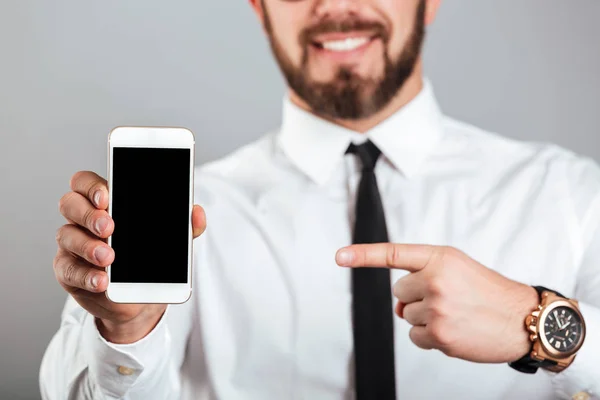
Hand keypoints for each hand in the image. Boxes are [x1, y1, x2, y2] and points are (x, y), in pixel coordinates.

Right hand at [54, 171, 206, 343]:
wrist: (143, 295)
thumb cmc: (151, 255)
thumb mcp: (169, 239)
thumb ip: (184, 225)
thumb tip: (197, 212)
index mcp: (104, 202)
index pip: (86, 182)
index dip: (91, 186)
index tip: (107, 196)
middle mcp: (82, 219)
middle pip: (70, 203)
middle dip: (89, 214)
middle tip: (109, 228)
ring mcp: (72, 244)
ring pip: (66, 235)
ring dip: (88, 246)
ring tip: (109, 258)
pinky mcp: (69, 271)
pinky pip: (68, 270)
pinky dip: (86, 275)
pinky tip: (102, 280)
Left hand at [335, 243, 538, 362]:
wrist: (523, 319)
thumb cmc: (490, 293)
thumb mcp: (458, 268)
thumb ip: (423, 276)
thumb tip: (398, 306)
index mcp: (440, 257)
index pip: (394, 253)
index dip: (363, 255)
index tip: (340, 256)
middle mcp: (435, 279)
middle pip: (399, 291)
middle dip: (417, 297)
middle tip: (447, 300)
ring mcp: (436, 308)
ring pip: (407, 315)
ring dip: (426, 318)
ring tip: (456, 315)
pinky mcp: (439, 334)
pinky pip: (415, 337)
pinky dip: (429, 338)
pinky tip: (454, 331)